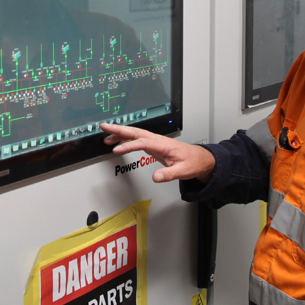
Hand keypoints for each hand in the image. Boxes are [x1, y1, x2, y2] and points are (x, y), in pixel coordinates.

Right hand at [101, 123, 215, 183]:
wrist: (200, 159)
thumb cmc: (193, 162)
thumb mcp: (183, 171)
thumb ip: (169, 174)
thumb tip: (156, 177)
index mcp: (164, 144)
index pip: (142, 142)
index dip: (129, 145)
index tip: (117, 149)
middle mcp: (158, 140)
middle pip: (135, 132)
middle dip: (119, 129)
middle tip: (105, 127)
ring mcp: (155, 142)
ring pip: (135, 134)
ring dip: (120, 134)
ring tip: (106, 136)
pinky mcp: (154, 145)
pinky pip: (137, 139)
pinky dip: (126, 140)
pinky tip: (118, 142)